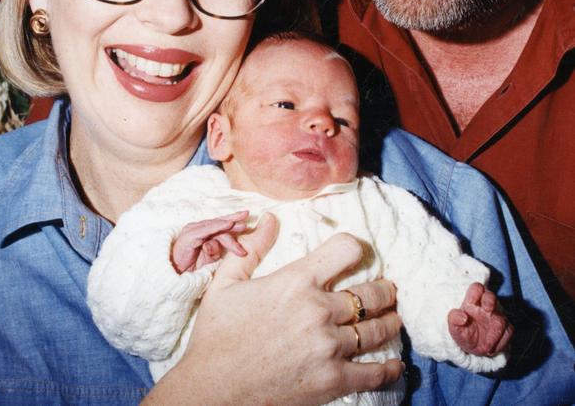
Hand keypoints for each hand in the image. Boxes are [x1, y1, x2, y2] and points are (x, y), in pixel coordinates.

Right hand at [146, 215, 402, 405]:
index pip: (346, 250)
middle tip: (389, 290)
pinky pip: (373, 372)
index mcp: (296, 281)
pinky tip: (394, 364)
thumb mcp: (225, 283)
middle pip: (370, 292)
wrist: (212, 391)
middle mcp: (318, 310)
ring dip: (390, 322)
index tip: (357, 254)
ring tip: (394, 319)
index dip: (354, 248)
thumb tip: (270, 218)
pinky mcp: (332, 381)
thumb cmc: (216, 335)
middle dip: (384, 289)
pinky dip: (388, 368)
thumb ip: (251, 247)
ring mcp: (328, 347)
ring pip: (376, 329)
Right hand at [171, 211, 249, 272]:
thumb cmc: (189, 270)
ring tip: (241, 224)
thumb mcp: (206, 261)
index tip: (246, 222)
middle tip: (247, 216)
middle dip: (233, 220)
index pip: (219, 226)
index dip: (232, 223)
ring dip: (229, 225)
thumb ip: (214, 252)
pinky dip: (218, 226)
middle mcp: (197, 230)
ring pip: (214, 225)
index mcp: (202, 234)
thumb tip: (223, 246)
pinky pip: (206, 230)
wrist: (172, 279)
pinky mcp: (189, 236)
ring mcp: (192, 231)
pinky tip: (228, 224)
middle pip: (218, 222)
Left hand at [448, 282, 512, 355]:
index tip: (472, 302)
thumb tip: (462, 316)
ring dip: (495, 332)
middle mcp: (486, 306)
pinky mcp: (506, 327)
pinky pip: (509, 330)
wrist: (473, 349)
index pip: (477, 288)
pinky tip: (492, 349)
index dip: (476, 291)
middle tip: (488, 309)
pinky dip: (502, 341)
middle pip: (490, 296)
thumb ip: (454, 319)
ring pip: (502, 318)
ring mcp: (497, 316)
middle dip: (490, 300)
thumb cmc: (463, 333)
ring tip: (487, 346)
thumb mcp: (454, 328)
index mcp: (472, 302)